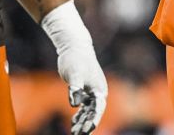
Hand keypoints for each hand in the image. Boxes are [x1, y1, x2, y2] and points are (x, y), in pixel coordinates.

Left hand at [42, 1, 107, 133]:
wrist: (74, 46)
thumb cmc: (75, 59)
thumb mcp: (74, 74)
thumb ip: (75, 89)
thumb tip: (75, 104)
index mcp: (99, 88)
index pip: (98, 108)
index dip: (93, 120)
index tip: (87, 130)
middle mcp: (97, 91)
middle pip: (94, 112)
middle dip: (87, 124)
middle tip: (78, 134)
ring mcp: (91, 90)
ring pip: (89, 110)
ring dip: (82, 120)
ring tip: (74, 132)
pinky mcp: (84, 89)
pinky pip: (84, 105)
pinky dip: (80, 113)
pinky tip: (73, 121)